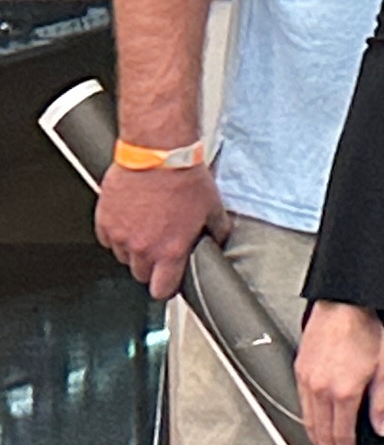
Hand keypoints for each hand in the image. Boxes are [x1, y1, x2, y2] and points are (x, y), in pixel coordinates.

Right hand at [96, 157, 226, 300]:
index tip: (167, 283)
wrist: (158, 154)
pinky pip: (107, 239)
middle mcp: (142, 247)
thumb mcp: (213, 208)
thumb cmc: (184, 178)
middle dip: (151, 266)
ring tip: (147, 228)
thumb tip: (219, 240)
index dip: (166, 288)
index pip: (162, 290)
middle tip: (160, 248)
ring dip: (133, 249)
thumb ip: (216, 231)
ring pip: (123, 257)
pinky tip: (131, 219)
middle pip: (141, 275)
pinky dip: (117, 233)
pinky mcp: (104, 221)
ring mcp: (120, 236)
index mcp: (170, 250)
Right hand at [300, 302, 383, 444]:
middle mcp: (322, 390)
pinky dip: (307, 422)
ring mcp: (307, 382)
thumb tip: (382, 428)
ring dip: (316, 442)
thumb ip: (381, 402)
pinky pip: (301, 406)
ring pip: (308, 422)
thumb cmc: (365, 331)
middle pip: (322, 433)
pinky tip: (313, 428)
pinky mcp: (299, 373)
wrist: (343, 306)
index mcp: (344, 392)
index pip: (343, 434)